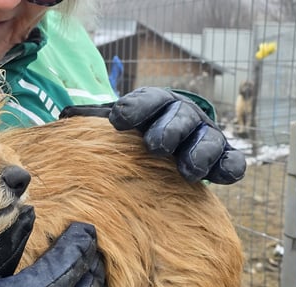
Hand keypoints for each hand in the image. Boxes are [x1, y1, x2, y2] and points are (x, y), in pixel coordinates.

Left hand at [61, 87, 245, 183]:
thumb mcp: (119, 125)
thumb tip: (64, 117)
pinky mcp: (221, 159)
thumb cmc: (135, 135)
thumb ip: (93, 122)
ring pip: (208, 140)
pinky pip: (231, 162)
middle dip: (169, 129)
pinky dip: (229, 168)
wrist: (169, 145)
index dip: (135, 108)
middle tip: (155, 145)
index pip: (148, 100)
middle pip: (181, 118)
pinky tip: (220, 177)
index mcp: (156, 105)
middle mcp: (183, 117)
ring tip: (187, 171)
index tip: (117, 120)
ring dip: (199, 153)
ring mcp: (205, 138)